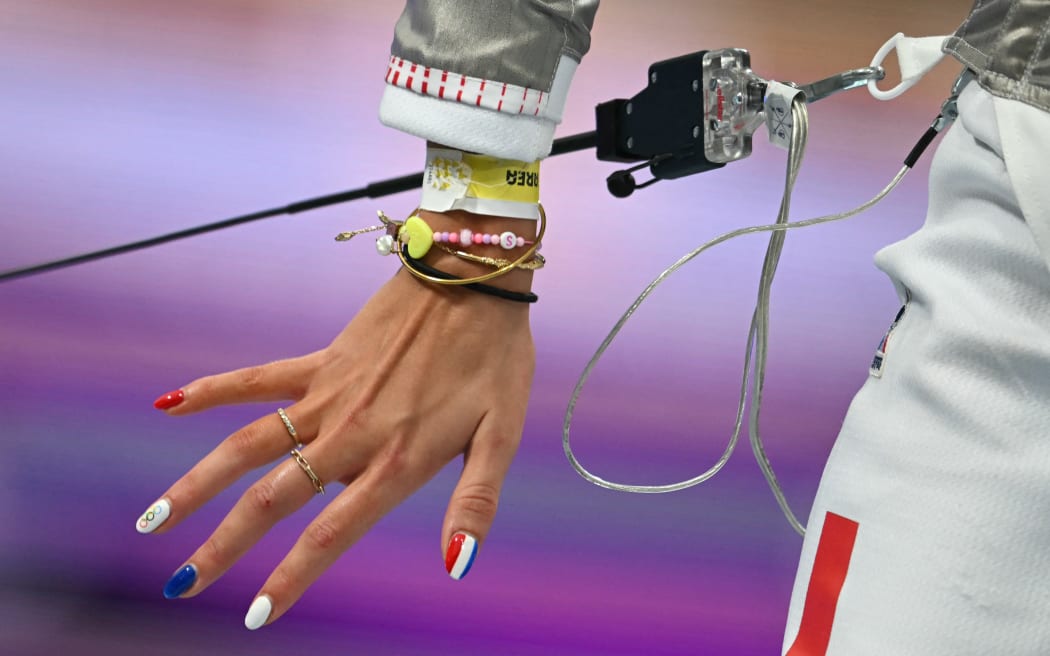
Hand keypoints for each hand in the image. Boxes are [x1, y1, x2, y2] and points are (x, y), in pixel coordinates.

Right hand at [139, 251, 534, 628]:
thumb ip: (476, 502)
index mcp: (396, 461)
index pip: (330, 535)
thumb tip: (457, 566)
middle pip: (272, 500)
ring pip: (246, 446)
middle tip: (183, 585)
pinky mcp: (321, 361)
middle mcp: (350, 434)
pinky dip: (211, 392)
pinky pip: (256, 380)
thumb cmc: (495, 358)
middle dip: (223, 547)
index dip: (291, 578)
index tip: (254, 617)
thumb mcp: (502, 434)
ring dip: (197, 484)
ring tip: (153, 521)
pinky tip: (166, 405)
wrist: (472, 277)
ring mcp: (328, 395)